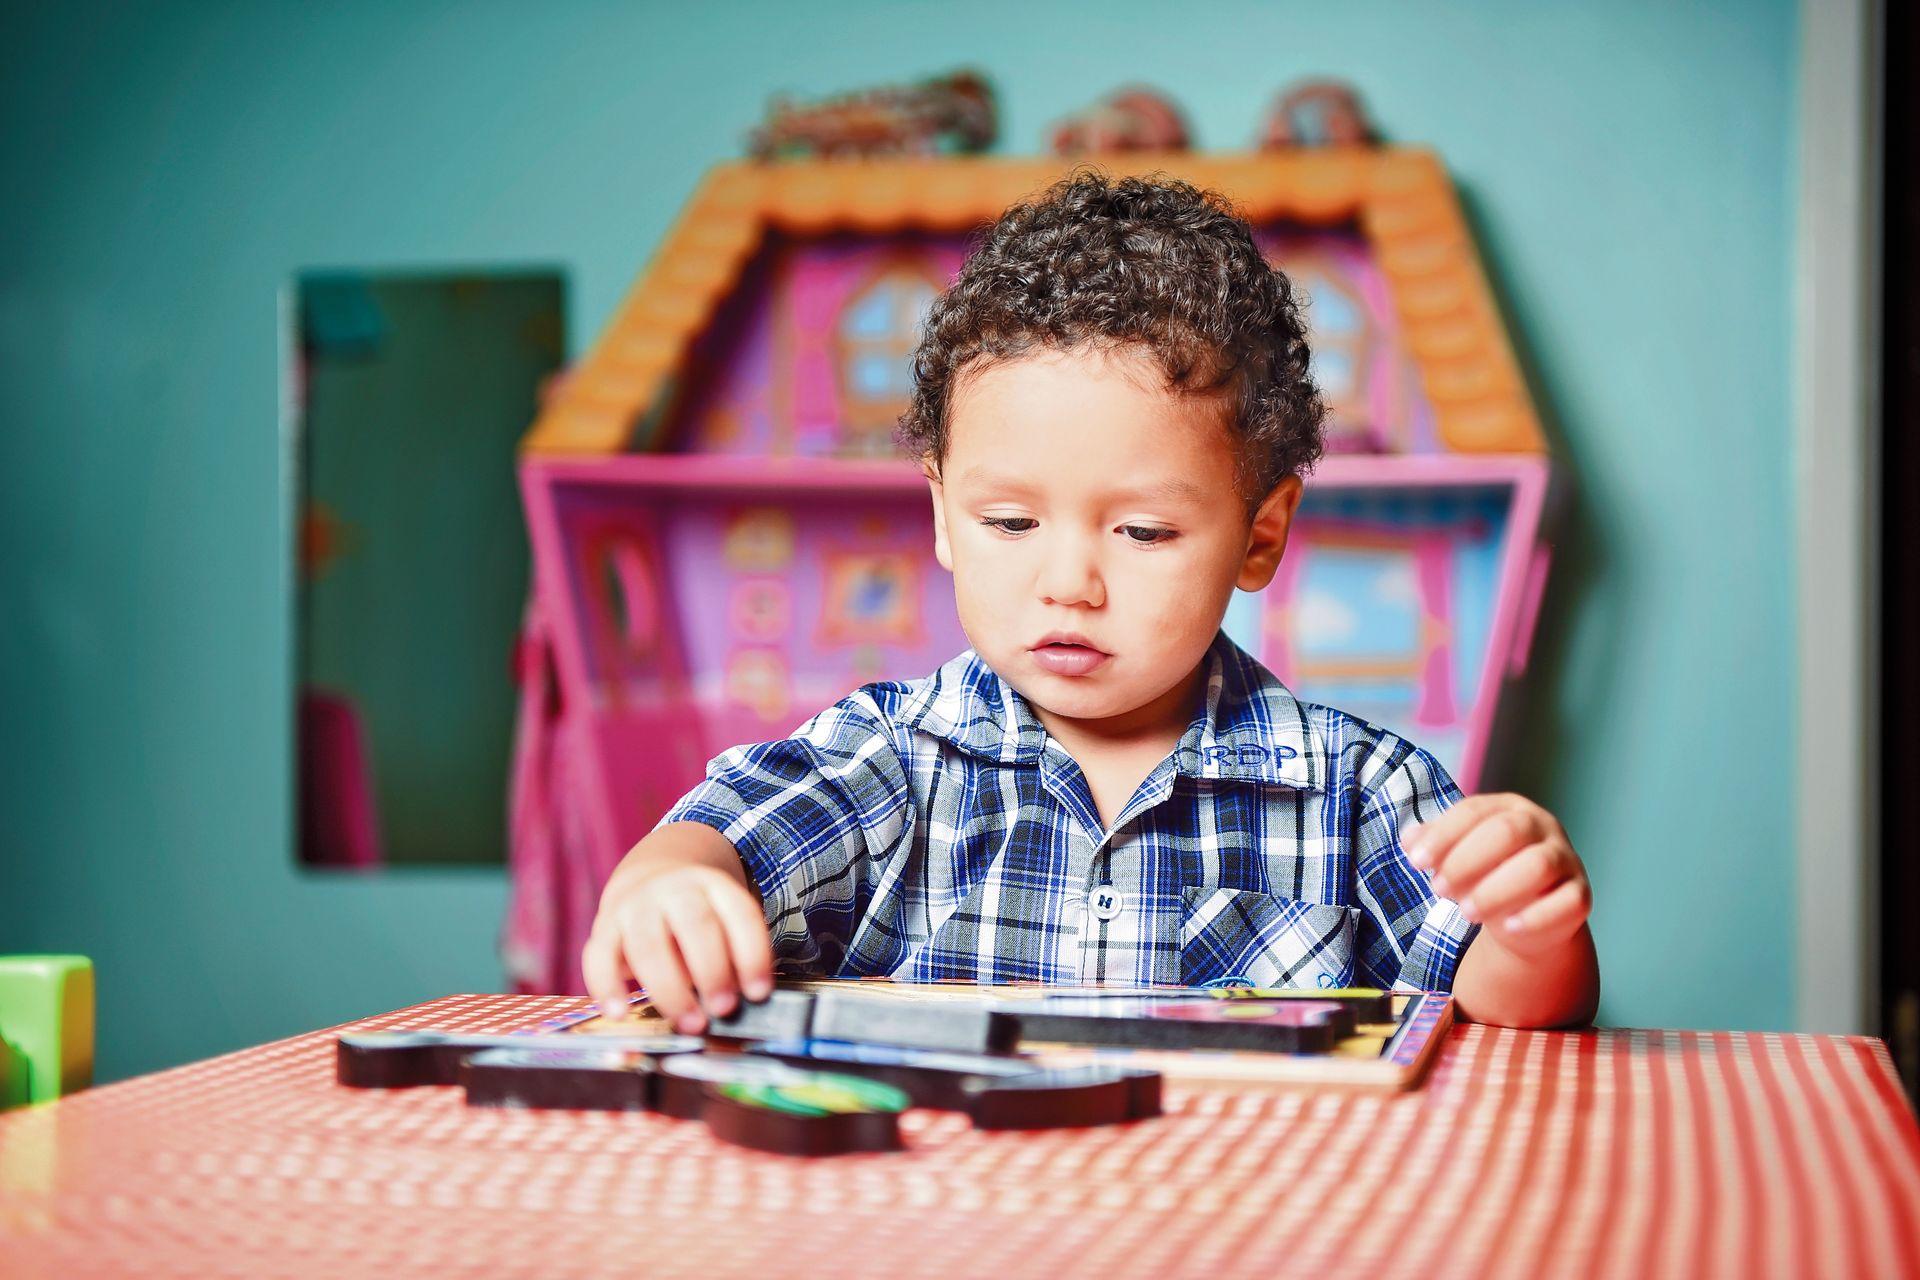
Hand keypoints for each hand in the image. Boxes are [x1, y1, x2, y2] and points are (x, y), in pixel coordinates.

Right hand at [582, 861, 774, 1034]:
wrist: (648, 878)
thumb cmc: (695, 918)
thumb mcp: (722, 921)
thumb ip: (732, 955)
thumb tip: (740, 1000)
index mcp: (714, 886)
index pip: (740, 915)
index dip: (752, 955)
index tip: (759, 993)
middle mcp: (674, 889)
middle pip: (695, 925)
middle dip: (712, 971)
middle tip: (724, 1009)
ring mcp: (636, 905)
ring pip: (649, 945)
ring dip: (670, 989)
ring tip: (689, 1023)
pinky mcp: (604, 926)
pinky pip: (598, 956)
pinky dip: (607, 987)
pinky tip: (620, 1014)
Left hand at [1402, 794, 1591, 956]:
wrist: (1524, 916)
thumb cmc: (1485, 875)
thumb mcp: (1456, 856)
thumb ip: (1433, 844)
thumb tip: (1408, 839)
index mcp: (1508, 808)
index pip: (1473, 811)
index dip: (1442, 836)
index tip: (1415, 862)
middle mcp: (1542, 827)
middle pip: (1507, 832)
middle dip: (1466, 861)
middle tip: (1439, 889)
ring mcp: (1565, 859)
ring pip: (1538, 866)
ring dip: (1496, 890)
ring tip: (1465, 912)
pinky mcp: (1579, 895)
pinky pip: (1567, 902)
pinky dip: (1537, 917)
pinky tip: (1508, 928)